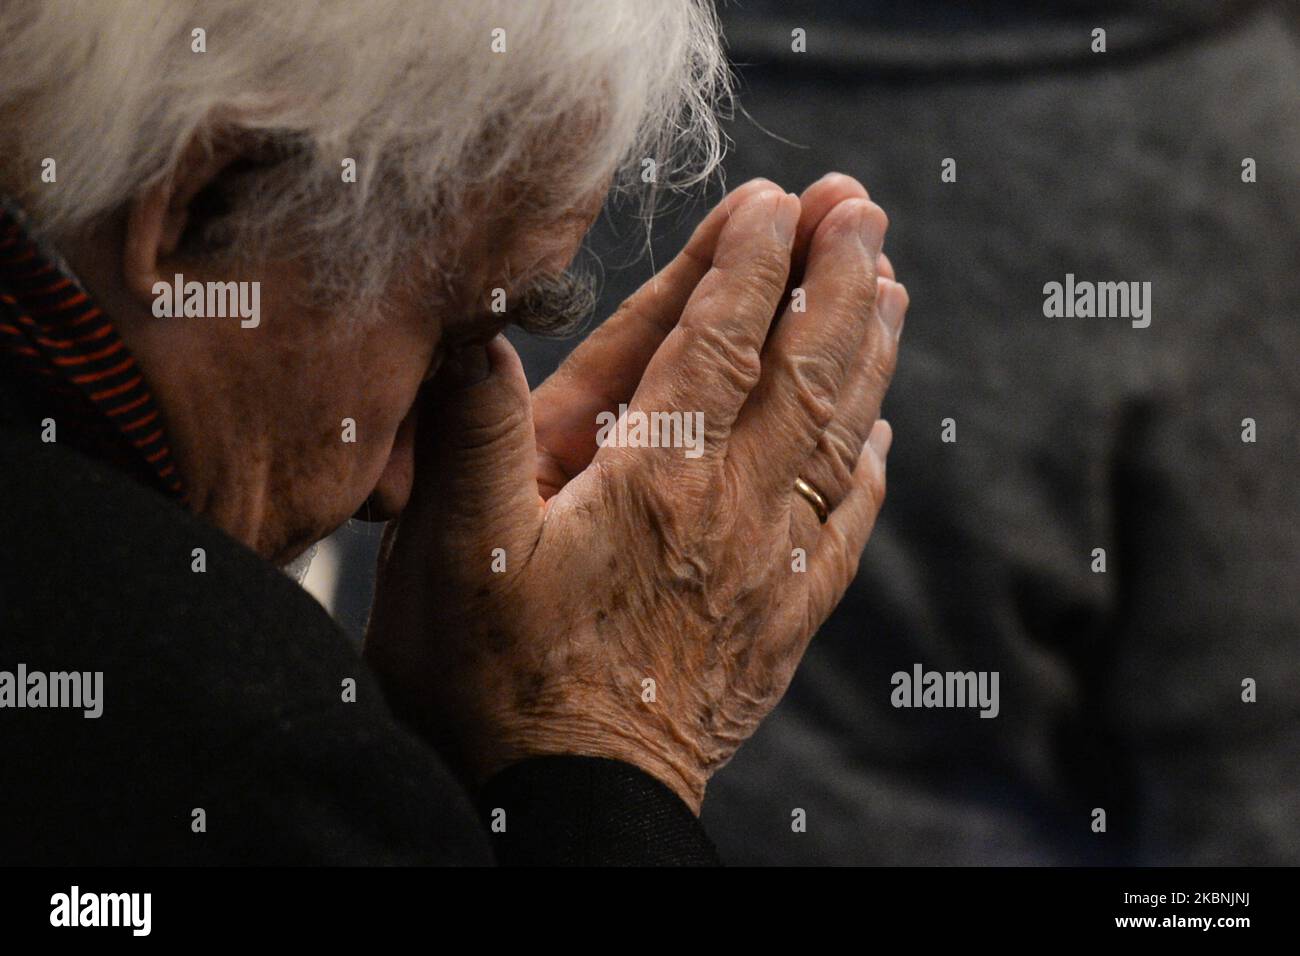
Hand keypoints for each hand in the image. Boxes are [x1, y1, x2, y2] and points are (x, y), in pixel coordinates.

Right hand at [364, 177, 906, 812]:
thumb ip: (473, 428)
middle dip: (834, 279)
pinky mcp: (782, 622)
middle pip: (802, 373)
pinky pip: (844, 529)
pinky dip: (866, 470)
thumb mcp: (450, 548)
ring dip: (867, 355)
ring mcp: (769, 567)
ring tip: (893, 289)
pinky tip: (879, 434)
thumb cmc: (497, 683)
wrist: (571, 808)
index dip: (747, 262)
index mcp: (654, 479)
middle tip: (861, 209)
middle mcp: (731, 511)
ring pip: (838, 437)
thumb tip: (480, 324)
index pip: (718, 342)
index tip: (774, 200)